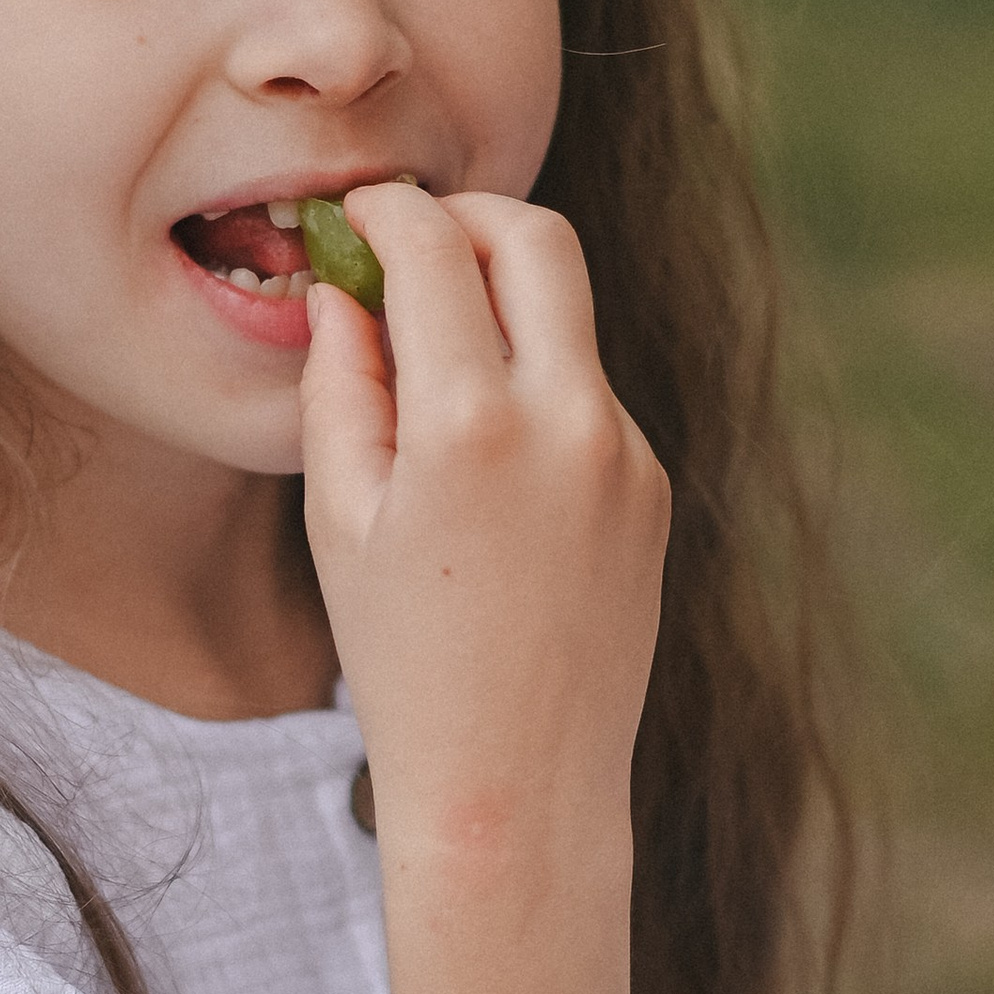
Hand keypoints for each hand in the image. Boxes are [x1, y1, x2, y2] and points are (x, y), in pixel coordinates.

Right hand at [298, 186, 668, 874]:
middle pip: (538, 237)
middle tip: (416, 242)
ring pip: (569, 317)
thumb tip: (346, 289)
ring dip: (504, 308)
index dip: (386, 212)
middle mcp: (567, 421)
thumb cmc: (402, 659)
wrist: (517, 781)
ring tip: (433, 368)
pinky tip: (487, 466)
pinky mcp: (653, 484)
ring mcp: (625, 451)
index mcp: (470, 424)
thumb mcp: (340, 518)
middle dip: (470, 216)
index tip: (357, 215)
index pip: (434, 248)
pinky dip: (535, 389)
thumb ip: (341, 383)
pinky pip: (589, 395)